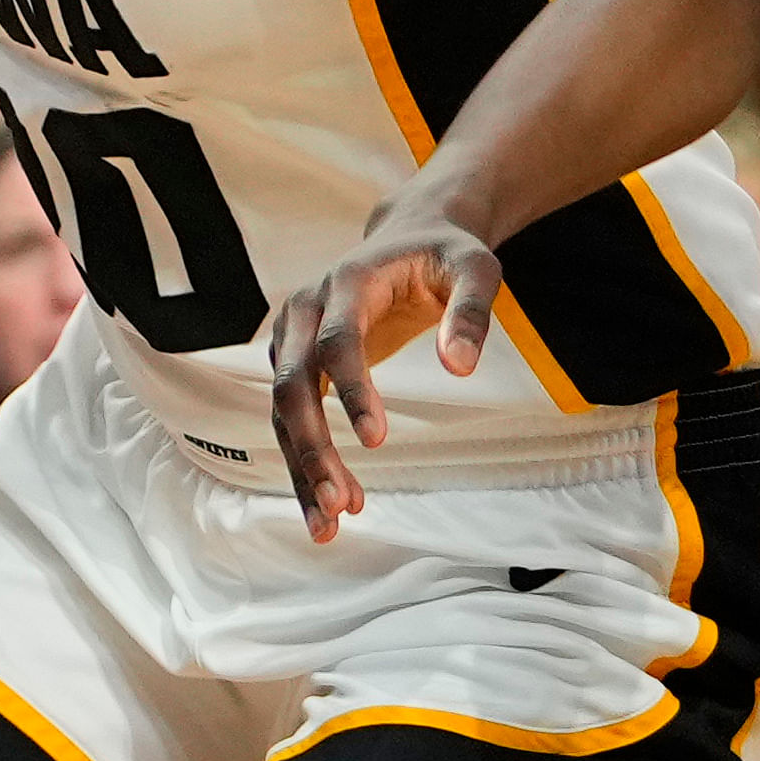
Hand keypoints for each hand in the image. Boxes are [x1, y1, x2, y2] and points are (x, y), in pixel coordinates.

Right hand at [265, 213, 509, 539]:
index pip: (338, 341)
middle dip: (313, 447)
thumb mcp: (475, 268)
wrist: (408, 236)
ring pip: (284, 412)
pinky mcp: (295, 361)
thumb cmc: (444, 253)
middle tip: (341, 502)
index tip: (376, 441)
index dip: (353, 390)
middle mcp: (306, 309)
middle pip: (293, 384)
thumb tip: (462, 366)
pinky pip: (293, 418)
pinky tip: (337, 503)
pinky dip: (309, 461)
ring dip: (303, 468)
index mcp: (347, 282)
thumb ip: (471, 312)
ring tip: (331, 524)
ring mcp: (293, 337)